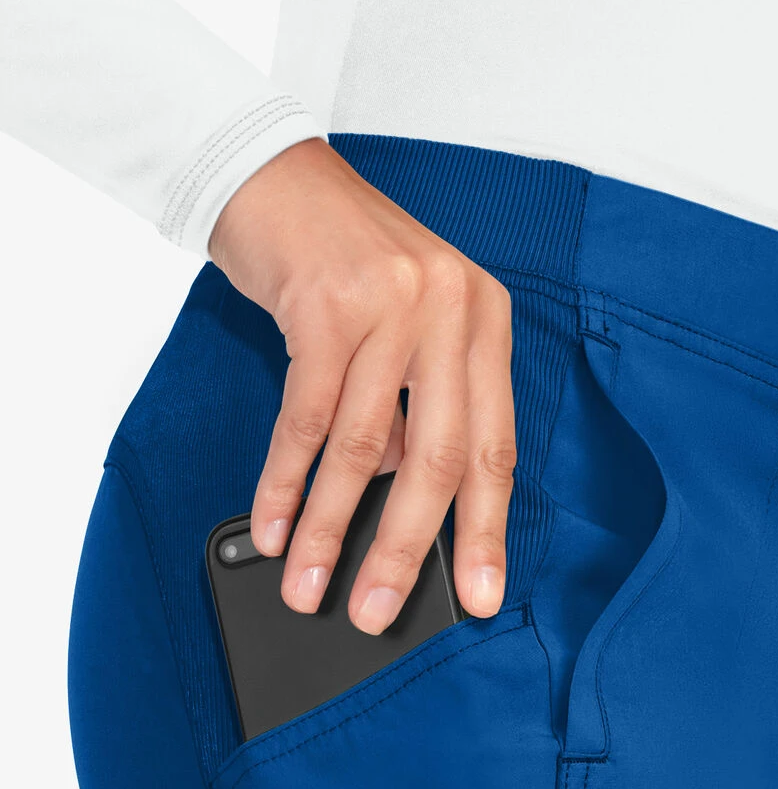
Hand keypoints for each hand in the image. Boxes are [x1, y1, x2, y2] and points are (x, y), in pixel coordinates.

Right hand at [208, 138, 515, 628]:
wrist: (273, 176)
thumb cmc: (343, 266)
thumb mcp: (406, 330)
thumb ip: (416, 410)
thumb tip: (403, 521)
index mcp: (486, 324)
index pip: (495, 449)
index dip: (487, 532)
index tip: (482, 597)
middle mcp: (451, 311)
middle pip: (437, 461)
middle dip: (406, 550)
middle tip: (380, 612)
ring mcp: (391, 305)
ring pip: (364, 449)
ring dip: (330, 530)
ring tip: (311, 586)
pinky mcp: (326, 305)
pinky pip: (306, 421)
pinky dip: (286, 484)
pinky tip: (277, 528)